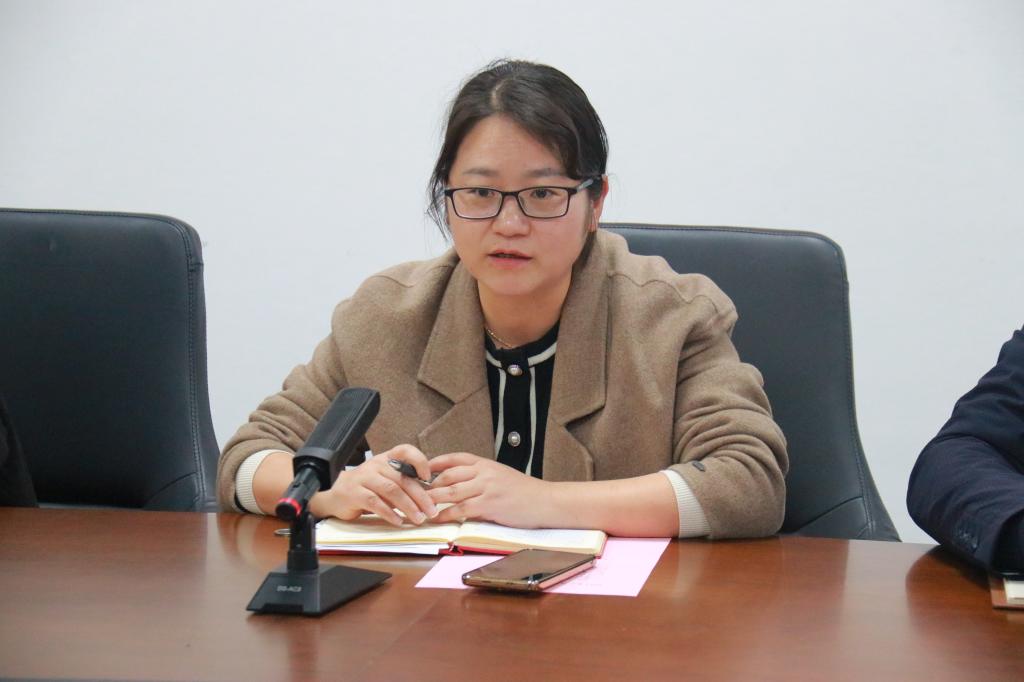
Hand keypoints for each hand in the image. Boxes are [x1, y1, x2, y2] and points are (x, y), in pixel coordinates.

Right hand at [309, 444, 437, 525]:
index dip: (419, 461)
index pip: (405, 450)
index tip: (428, 478)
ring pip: (391, 490)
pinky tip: (398, 521)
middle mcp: (375, 465)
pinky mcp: (354, 493)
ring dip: (408, 506)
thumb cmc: (365, 489)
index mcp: (386, 459)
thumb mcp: (384, 481)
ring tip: (418, 518)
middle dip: (420, 496)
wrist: (334, 495)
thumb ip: (403, 484)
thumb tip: (429, 496)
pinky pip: (375, 503)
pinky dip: (389, 513)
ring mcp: (364, 478)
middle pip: (403, 478)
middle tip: (431, 511)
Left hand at [427, 453, 550, 526]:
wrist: (545, 501)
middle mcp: (484, 472)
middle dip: (428, 484)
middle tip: (413, 492)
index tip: (420, 469)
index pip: (455, 458)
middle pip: (448, 475)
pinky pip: (462, 509)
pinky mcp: (490, 505)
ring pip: (451, 492)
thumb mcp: (501, 476)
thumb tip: (459, 484)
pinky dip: (446, 514)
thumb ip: (481, 478)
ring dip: (432, 500)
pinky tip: (437, 518)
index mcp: (486, 464)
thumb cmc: (524, 492)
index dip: (435, 463)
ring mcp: (486, 488)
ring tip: (418, 506)